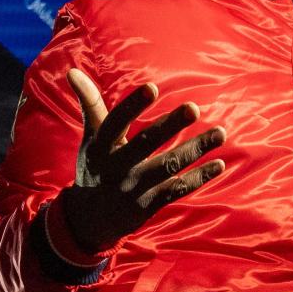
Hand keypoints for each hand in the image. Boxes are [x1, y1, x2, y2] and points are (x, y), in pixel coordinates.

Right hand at [60, 69, 225, 252]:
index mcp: (101, 146)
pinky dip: (199, 177)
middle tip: (194, 108)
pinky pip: (178, 189)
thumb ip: (90, 105)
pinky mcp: (150, 204)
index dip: (132, 106)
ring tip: (221, 133)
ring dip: (195, 149)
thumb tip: (72, 71)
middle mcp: (117, 167)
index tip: (152, 87)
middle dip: (170, 125)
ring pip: (169, 166)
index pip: (115, 122)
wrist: (89, 220)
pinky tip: (219, 164)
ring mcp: (135, 188)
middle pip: (146, 143)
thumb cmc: (96, 167)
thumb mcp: (90, 138)